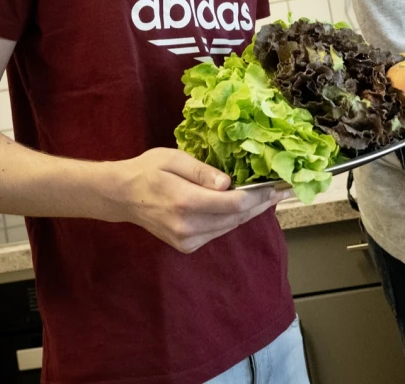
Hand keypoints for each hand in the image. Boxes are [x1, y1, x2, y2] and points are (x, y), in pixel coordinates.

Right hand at [110, 148, 283, 253]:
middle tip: (282, 191)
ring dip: (249, 212)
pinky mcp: (187, 246)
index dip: (259, 196)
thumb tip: (229, 182)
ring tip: (267, 195)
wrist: (122, 196)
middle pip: (236, 218)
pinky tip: (240, 205)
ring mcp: (187, 240)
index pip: (234, 205)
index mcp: (185, 202)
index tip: (278, 186)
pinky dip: (231, 218)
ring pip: (230, 226)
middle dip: (260, 204)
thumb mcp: (172, 159)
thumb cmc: (148, 170)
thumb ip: (201, 171)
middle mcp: (188, 227)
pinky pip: (218, 231)